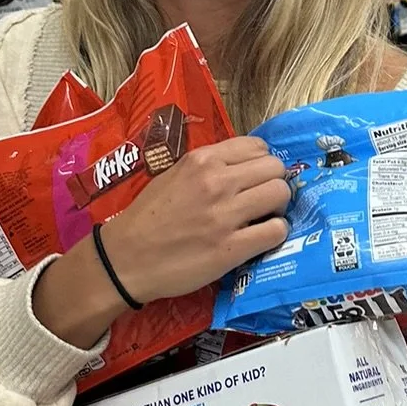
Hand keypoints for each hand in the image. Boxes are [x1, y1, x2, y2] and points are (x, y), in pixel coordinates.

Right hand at [31, 136, 290, 350]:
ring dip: (278, 207)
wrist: (126, 258)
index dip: (261, 163)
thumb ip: (207, 167)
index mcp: (202, 160)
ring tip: (264, 218)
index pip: (257, 146)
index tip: (255, 178)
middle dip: (274, 183)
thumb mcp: (173, 175)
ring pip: (280, 194)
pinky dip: (275, 234)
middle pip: (275, 169)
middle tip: (263, 200)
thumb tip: (241, 166)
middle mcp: (217, 181)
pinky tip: (261, 238)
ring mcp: (225, 215)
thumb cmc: (147, 217)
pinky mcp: (231, 248)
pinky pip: (276, 231)